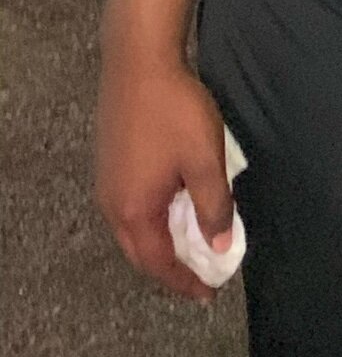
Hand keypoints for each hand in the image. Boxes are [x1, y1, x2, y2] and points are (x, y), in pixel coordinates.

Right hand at [96, 48, 233, 301]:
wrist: (139, 62)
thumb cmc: (176, 112)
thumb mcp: (206, 161)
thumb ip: (214, 207)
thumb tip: (220, 247)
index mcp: (135, 211)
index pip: (159, 263)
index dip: (184, 281)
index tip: (208, 293)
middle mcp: (112, 204)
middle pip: (140, 252)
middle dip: (170, 269)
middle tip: (199, 277)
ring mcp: (106, 184)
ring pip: (132, 230)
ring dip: (159, 244)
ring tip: (189, 246)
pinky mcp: (109, 163)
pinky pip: (129, 209)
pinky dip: (151, 221)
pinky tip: (171, 209)